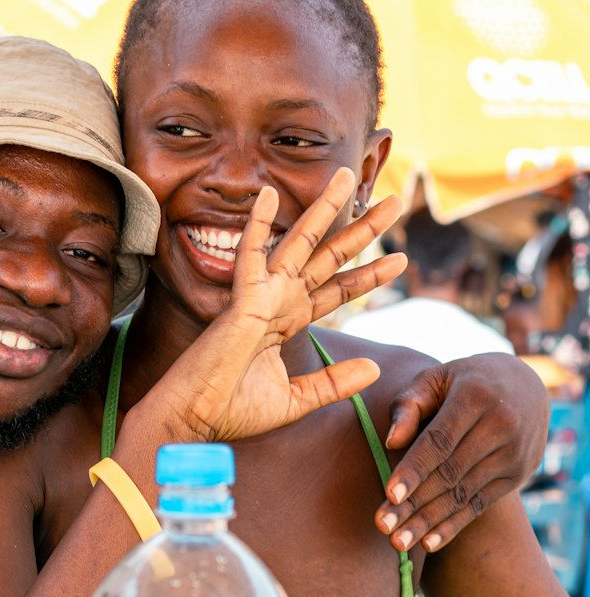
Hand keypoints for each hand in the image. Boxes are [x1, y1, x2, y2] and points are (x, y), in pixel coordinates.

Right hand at [147, 168, 405, 442]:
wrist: (195, 420)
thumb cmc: (233, 411)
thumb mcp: (297, 400)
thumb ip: (333, 382)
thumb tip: (374, 367)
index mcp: (288, 321)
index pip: (337, 291)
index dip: (368, 275)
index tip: (400, 259)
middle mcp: (278, 301)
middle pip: (329, 258)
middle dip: (362, 231)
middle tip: (393, 203)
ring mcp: (261, 297)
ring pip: (299, 243)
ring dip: (325, 210)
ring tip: (349, 176)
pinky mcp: (242, 300)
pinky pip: (251, 254)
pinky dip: (257, 224)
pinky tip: (267, 192)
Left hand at [376, 353, 549, 551]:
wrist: (526, 386)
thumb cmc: (465, 381)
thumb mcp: (436, 378)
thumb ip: (410, 404)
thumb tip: (391, 441)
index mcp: (476, 397)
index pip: (439, 440)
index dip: (414, 469)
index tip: (389, 494)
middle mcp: (501, 427)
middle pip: (450, 473)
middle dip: (414, 503)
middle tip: (382, 526)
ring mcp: (514, 455)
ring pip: (463, 494)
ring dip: (428, 521)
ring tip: (397, 542)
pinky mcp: (517, 476)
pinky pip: (480, 505)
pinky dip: (453, 526)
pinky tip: (428, 544)